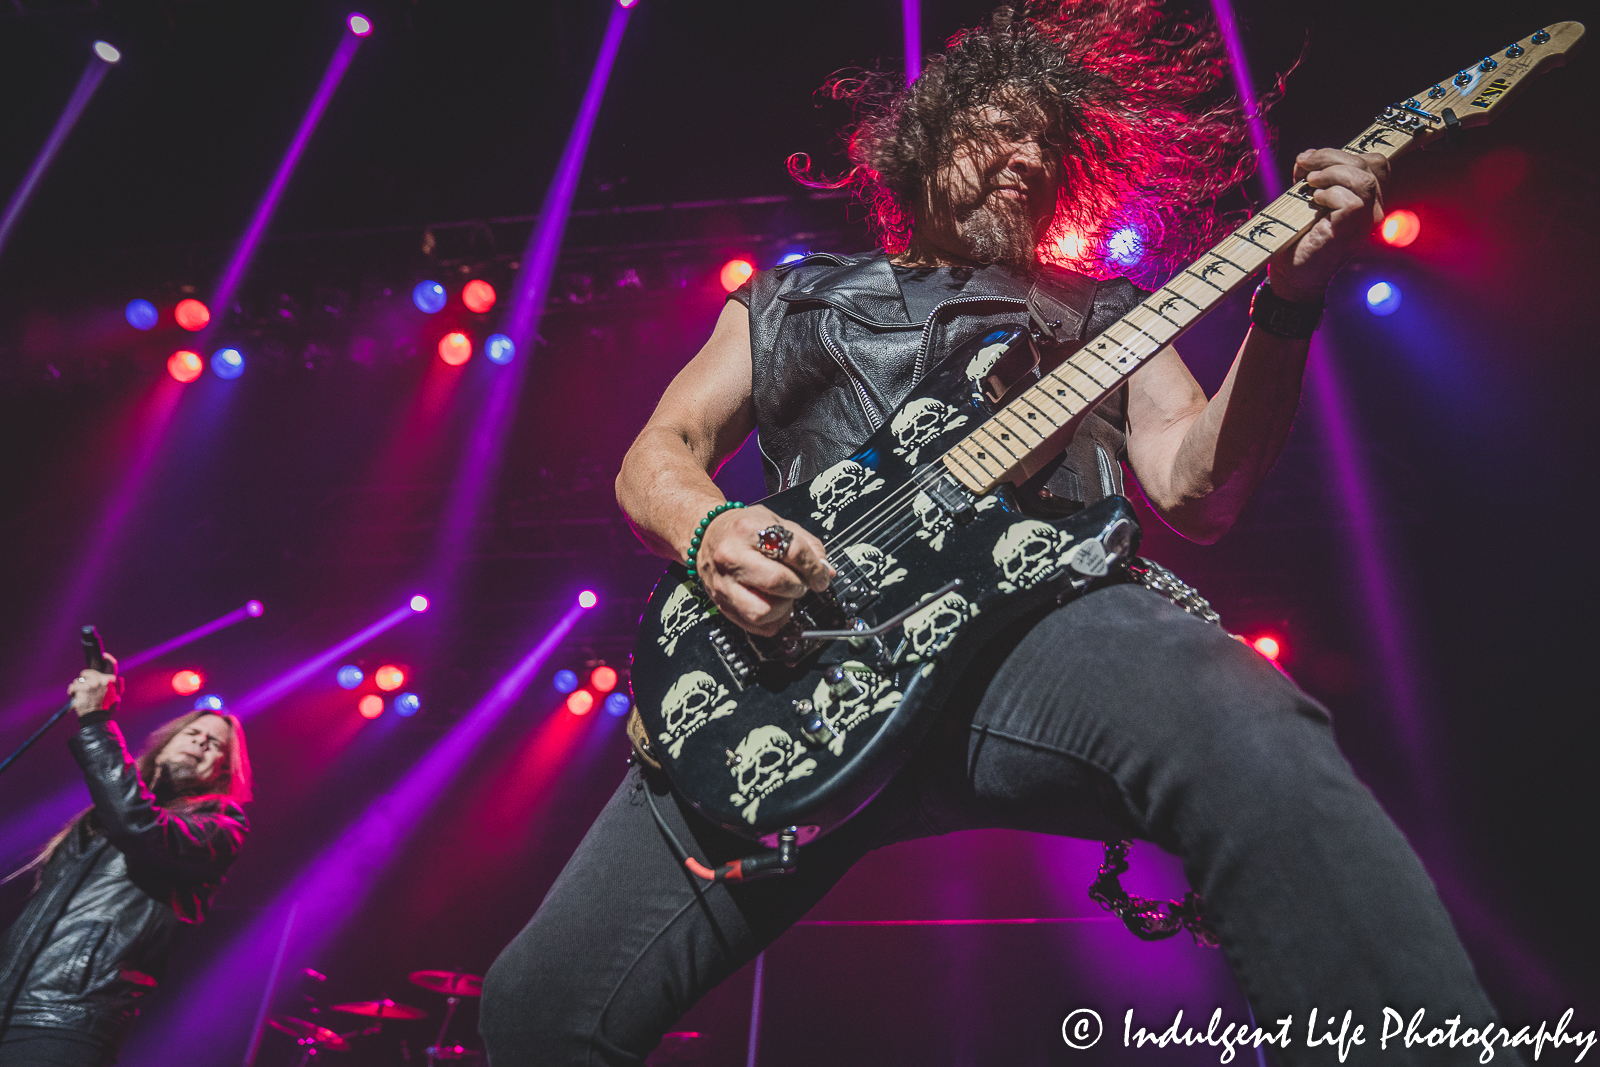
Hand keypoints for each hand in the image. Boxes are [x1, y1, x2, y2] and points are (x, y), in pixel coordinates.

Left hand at [68, 656, 122, 717]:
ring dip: (77, 686)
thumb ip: (118, 687)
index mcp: (112, 681)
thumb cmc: (105, 708)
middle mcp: (103, 680)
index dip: (108, 659)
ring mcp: (92, 684)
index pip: (112, 666)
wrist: (95, 718)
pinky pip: (73, 686)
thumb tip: (120, 678)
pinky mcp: (82, 688)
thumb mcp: (116, 698)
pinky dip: (71, 691)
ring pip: (79, 680)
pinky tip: (73, 695)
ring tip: (79, 694)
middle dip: (84, 678)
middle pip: (89, 672)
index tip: (103, 655)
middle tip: (84, 686)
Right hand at [696, 504, 832, 635]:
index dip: (814, 568)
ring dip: (784, 607)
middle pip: (777, 582)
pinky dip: (772, 620)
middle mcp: (732, 556)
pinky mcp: (721, 603)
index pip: (792, 551)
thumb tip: (826, 571)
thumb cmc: (742, 529)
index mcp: (748, 530)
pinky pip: (754, 625)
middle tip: (802, 583)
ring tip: (785, 595)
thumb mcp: (775, 522)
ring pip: (763, 610)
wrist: (705, 534)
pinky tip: (775, 606)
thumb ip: (806, 545)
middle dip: (799, 587)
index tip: (821, 576)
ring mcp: (724, 583)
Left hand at [1269, 147, 1389, 302]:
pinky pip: (1352, 201)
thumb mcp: (1307, 198)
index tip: (1310, 160)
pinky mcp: (1351, 231)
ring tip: (1309, 184)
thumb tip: (1307, 157)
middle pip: (1370, 164)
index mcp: (1368, 198)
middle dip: (1331, 157)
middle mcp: (1374, 209)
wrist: (1292, 273)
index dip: (1344, 152)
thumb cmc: (1299, 237)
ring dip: (1331, 174)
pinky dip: (1330, 194)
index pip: (1376, 162)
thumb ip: (1315, 176)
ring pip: (1364, 180)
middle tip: (1303, 166)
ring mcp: (1366, 221)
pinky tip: (1314, 200)